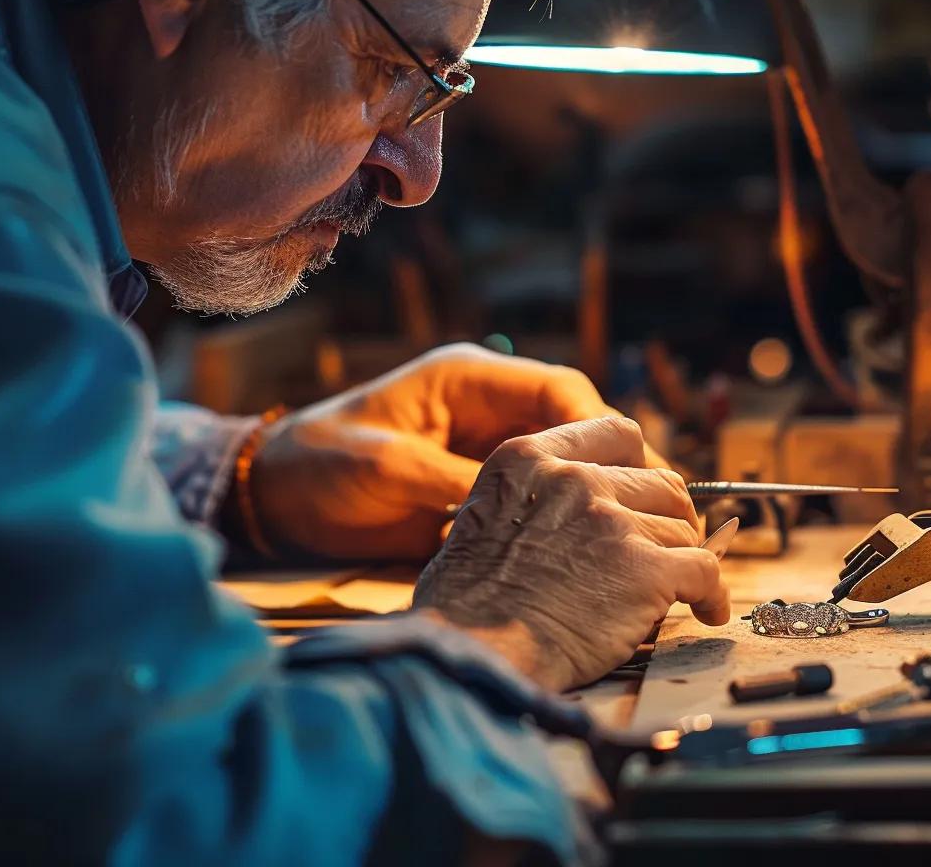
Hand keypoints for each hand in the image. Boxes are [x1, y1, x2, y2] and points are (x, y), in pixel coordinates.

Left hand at [248, 343, 661, 560]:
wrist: (277, 493)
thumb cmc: (322, 464)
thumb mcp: (389, 466)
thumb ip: (458, 481)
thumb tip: (531, 508)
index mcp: (469, 381)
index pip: (557, 389)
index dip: (600, 426)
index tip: (630, 472)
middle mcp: (487, 409)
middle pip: (574, 425)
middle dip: (615, 463)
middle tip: (653, 511)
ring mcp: (486, 448)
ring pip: (565, 461)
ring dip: (597, 492)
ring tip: (637, 535)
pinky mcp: (480, 487)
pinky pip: (538, 494)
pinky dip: (565, 516)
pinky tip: (589, 548)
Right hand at [413, 417, 729, 689]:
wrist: (472, 649)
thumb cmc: (464, 601)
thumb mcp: (484, 516)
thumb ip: (533, 499)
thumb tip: (574, 519)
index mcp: (530, 459)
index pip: (614, 432)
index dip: (639, 464)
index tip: (644, 492)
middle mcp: (575, 478)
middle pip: (659, 482)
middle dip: (669, 517)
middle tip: (667, 547)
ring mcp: (612, 521)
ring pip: (683, 529)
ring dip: (684, 559)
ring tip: (681, 590)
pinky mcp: (644, 569)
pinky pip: (705, 570)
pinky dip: (711, 592)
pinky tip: (705, 609)